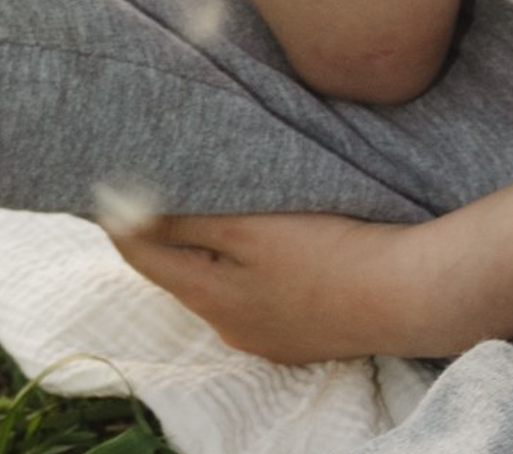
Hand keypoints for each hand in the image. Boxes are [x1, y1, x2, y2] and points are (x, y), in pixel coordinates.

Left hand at [107, 210, 429, 363]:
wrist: (405, 294)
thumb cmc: (327, 252)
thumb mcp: (248, 227)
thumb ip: (185, 220)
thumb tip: (122, 211)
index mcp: (210, 300)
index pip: (142, 257)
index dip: (120, 217)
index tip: (107, 179)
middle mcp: (231, 325)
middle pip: (179, 270)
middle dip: (164, 230)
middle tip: (155, 179)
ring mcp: (268, 334)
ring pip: (218, 280)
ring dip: (208, 245)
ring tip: (210, 201)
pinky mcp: (301, 330)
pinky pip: (255, 291)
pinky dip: (246, 262)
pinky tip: (266, 239)